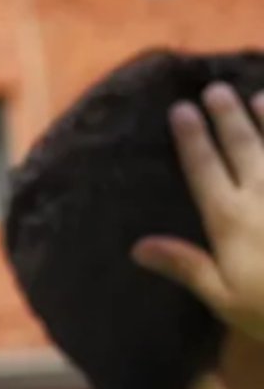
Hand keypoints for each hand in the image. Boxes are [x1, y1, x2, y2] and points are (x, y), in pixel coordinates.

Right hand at [133, 83, 263, 342]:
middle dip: (226, 118)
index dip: (192, 139)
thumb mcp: (225, 299)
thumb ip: (186, 266)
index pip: (205, 170)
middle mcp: (262, 196)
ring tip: (258, 97)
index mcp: (231, 221)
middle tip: (215, 90)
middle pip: (242, 148)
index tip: (181, 109)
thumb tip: (137, 246)